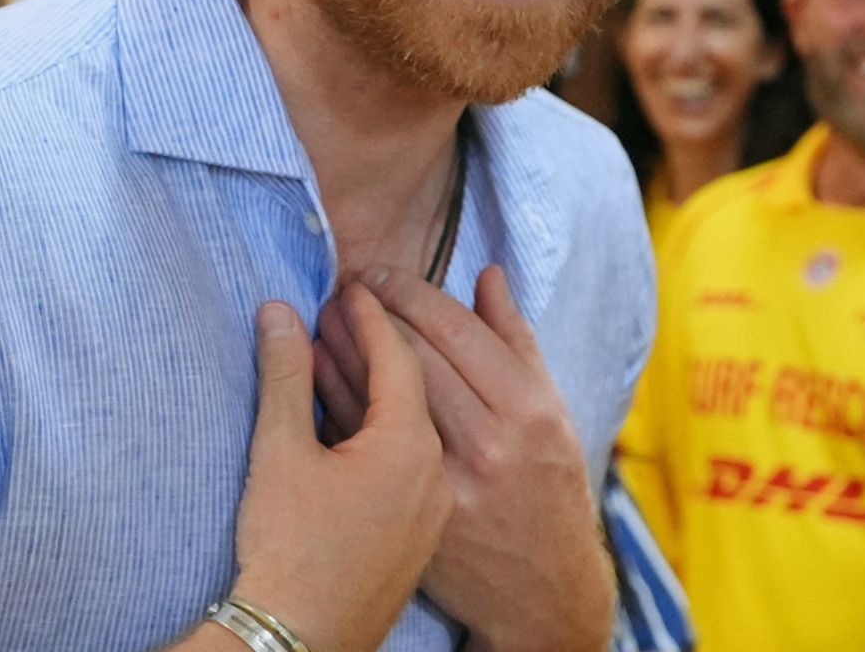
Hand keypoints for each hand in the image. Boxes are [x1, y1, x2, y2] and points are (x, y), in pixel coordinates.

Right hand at [231, 290, 451, 651]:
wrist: (299, 642)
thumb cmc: (288, 551)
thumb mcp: (280, 453)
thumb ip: (284, 375)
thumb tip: (278, 312)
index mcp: (411, 445)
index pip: (400, 356)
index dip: (371, 315)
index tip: (350, 285)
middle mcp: (436, 471)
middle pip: (420, 382)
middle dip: (388, 335)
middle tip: (356, 301)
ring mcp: (435, 504)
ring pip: (421, 421)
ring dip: (389, 381)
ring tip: (351, 348)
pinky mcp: (422, 531)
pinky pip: (418, 456)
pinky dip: (394, 423)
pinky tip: (363, 413)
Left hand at [316, 267, 615, 651]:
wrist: (542, 589)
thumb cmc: (549, 487)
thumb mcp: (549, 410)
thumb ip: (516, 340)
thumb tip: (486, 274)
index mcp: (525, 409)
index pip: (453, 329)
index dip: (407, 293)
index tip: (376, 274)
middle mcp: (488, 444)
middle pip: (410, 358)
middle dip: (366, 314)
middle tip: (338, 286)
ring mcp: (446, 484)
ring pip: (378, 401)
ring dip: (341, 352)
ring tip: (320, 319)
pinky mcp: (411, 516)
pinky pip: (361, 449)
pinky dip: (335, 406)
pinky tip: (315, 377)